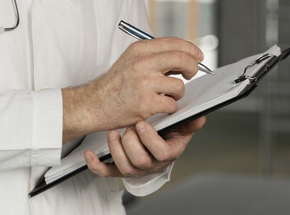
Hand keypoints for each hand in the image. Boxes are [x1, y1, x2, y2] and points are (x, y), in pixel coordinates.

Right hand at [62, 37, 204, 140]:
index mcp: (140, 49)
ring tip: (167, 94)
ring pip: (179, 85)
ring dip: (178, 92)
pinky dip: (170, 106)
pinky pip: (172, 103)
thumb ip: (156, 56)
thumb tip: (185, 55)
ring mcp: (144, 83)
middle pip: (182, 59)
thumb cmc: (116, 84)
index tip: (198, 56)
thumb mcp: (132, 60)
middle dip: (193, 67)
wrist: (94, 104)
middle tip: (192, 73)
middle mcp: (142, 63)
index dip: (191, 49)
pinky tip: (160, 105)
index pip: (174, 43)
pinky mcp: (146, 103)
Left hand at [84, 117, 205, 177]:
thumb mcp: (182, 127)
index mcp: (167, 153)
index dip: (150, 139)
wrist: (158, 144)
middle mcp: (151, 163)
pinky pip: (107, 172)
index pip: (160, 152)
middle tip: (129, 126)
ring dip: (116, 149)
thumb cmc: (169, 134)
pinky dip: (96, 165)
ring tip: (114, 133)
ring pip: (124, 166)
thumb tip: (199, 117)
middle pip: (139, 160)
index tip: (142, 124)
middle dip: (131, 142)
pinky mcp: (120, 169)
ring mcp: (135, 168)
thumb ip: (190, 122)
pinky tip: (90, 154)